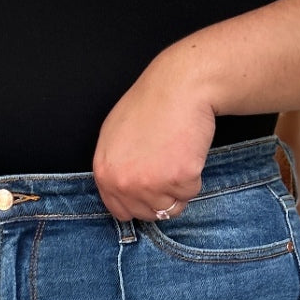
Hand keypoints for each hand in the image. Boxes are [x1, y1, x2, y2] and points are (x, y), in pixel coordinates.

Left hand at [92, 45, 216, 222]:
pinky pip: (190, 194)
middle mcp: (124, 182)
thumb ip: (116, 168)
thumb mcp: (115, 136)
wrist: (179, 86)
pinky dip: (194, 177)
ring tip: (177, 156)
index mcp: (105, 173)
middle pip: (147, 214)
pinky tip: (188, 152)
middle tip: (168, 165)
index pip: (121, 211)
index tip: (151, 189)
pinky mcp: (178, 179)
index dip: (140, 202)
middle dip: (161, 197)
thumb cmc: (151, 104)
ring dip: (178, 188)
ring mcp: (150, 183)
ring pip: (170, 208)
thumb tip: (124, 194)